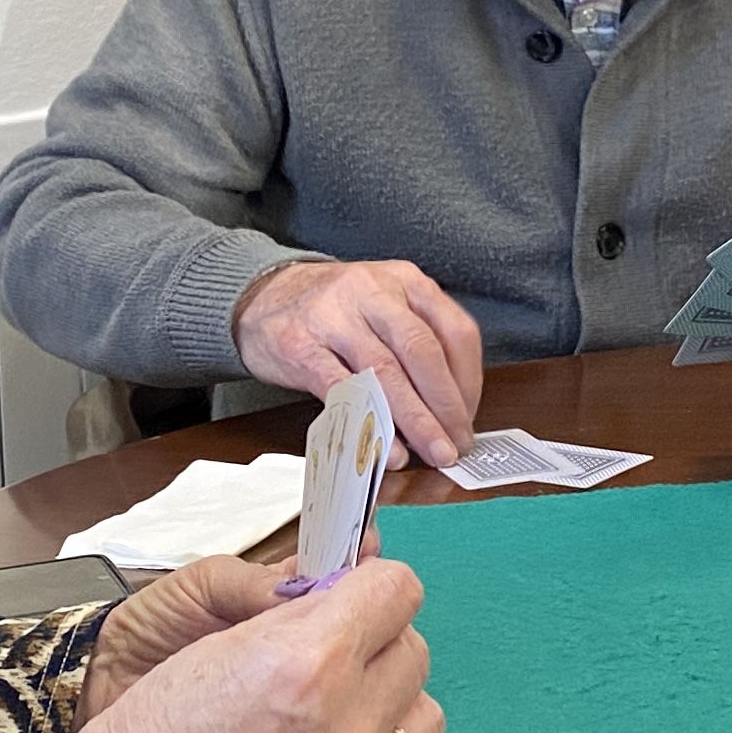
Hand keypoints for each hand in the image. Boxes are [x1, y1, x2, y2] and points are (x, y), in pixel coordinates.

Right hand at [63, 561, 439, 732]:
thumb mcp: (215, 643)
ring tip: (337, 710)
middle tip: (332, 654)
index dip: (370, 587)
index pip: (397, 591)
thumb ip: (296, 615)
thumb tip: (347, 594)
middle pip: (414, 649)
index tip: (352, 597)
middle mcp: (347, 723)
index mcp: (310, 661)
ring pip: (423, 713)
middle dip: (377, 642)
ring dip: (389, 702)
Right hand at [235, 257, 483, 468]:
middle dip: (446, 406)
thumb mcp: (384, 304)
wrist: (261, 295)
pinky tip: (386, 448)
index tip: (467, 418)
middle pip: (423, 352)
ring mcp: (334, 317)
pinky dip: (369, 422)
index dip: (469, 381)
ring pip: (386, 372)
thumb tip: (451, 410)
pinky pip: (343, 389)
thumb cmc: (334, 308)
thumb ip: (417, 343)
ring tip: (432, 452)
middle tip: (457, 445)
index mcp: (404, 280)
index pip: (455, 331)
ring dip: (415, 420)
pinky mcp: (301, 346)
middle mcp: (373, 291)